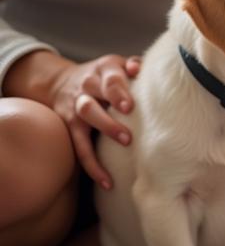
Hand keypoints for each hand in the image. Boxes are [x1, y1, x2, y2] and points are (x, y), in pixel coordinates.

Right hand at [48, 54, 141, 187]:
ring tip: (125, 144)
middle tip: (128, 134)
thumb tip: (141, 69)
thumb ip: (133, 64)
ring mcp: (76, 107)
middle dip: (109, 119)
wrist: (61, 82)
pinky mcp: (70, 127)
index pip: (111, 80)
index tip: (129, 106)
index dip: (118, 93)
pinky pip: (79, 148)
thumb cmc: (105, 75)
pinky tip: (107, 182)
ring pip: (84, 118)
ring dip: (104, 132)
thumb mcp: (117, 63)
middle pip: (93, 101)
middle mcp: (87, 87)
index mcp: (104, 70)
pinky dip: (93, 166)